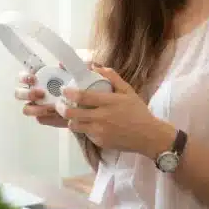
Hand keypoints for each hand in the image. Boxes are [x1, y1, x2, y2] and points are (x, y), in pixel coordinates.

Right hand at [14, 70, 67, 126]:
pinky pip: (40, 119)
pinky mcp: (43, 117)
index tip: (34, 79)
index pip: (22, 78)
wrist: (79, 102)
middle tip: (42, 93)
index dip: (24, 78)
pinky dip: (46, 117)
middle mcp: (32, 93)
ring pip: (27, 109)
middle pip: (19, 94)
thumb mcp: (70, 74)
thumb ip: (65, 69)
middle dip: (28, 94)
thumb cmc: (71, 85)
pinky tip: (56, 114)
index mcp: (35, 80)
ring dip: (35, 109)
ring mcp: (36, 106)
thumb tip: (61, 65)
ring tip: (50, 107)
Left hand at [56, 66, 175, 157]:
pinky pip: (85, 134)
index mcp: (108, 102)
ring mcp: (99, 132)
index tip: (63, 89)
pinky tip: (89, 124)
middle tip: (60, 103)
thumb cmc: (138, 111)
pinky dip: (84, 128)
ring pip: (74, 126)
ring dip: (71, 120)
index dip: (69, 92)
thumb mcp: (128, 91)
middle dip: (61, 108)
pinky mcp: (100, 142)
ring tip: (73, 115)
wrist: (148, 136)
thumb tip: (96, 66)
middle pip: (72, 114)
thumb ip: (112, 77)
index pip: (83, 97)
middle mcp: (101, 118)